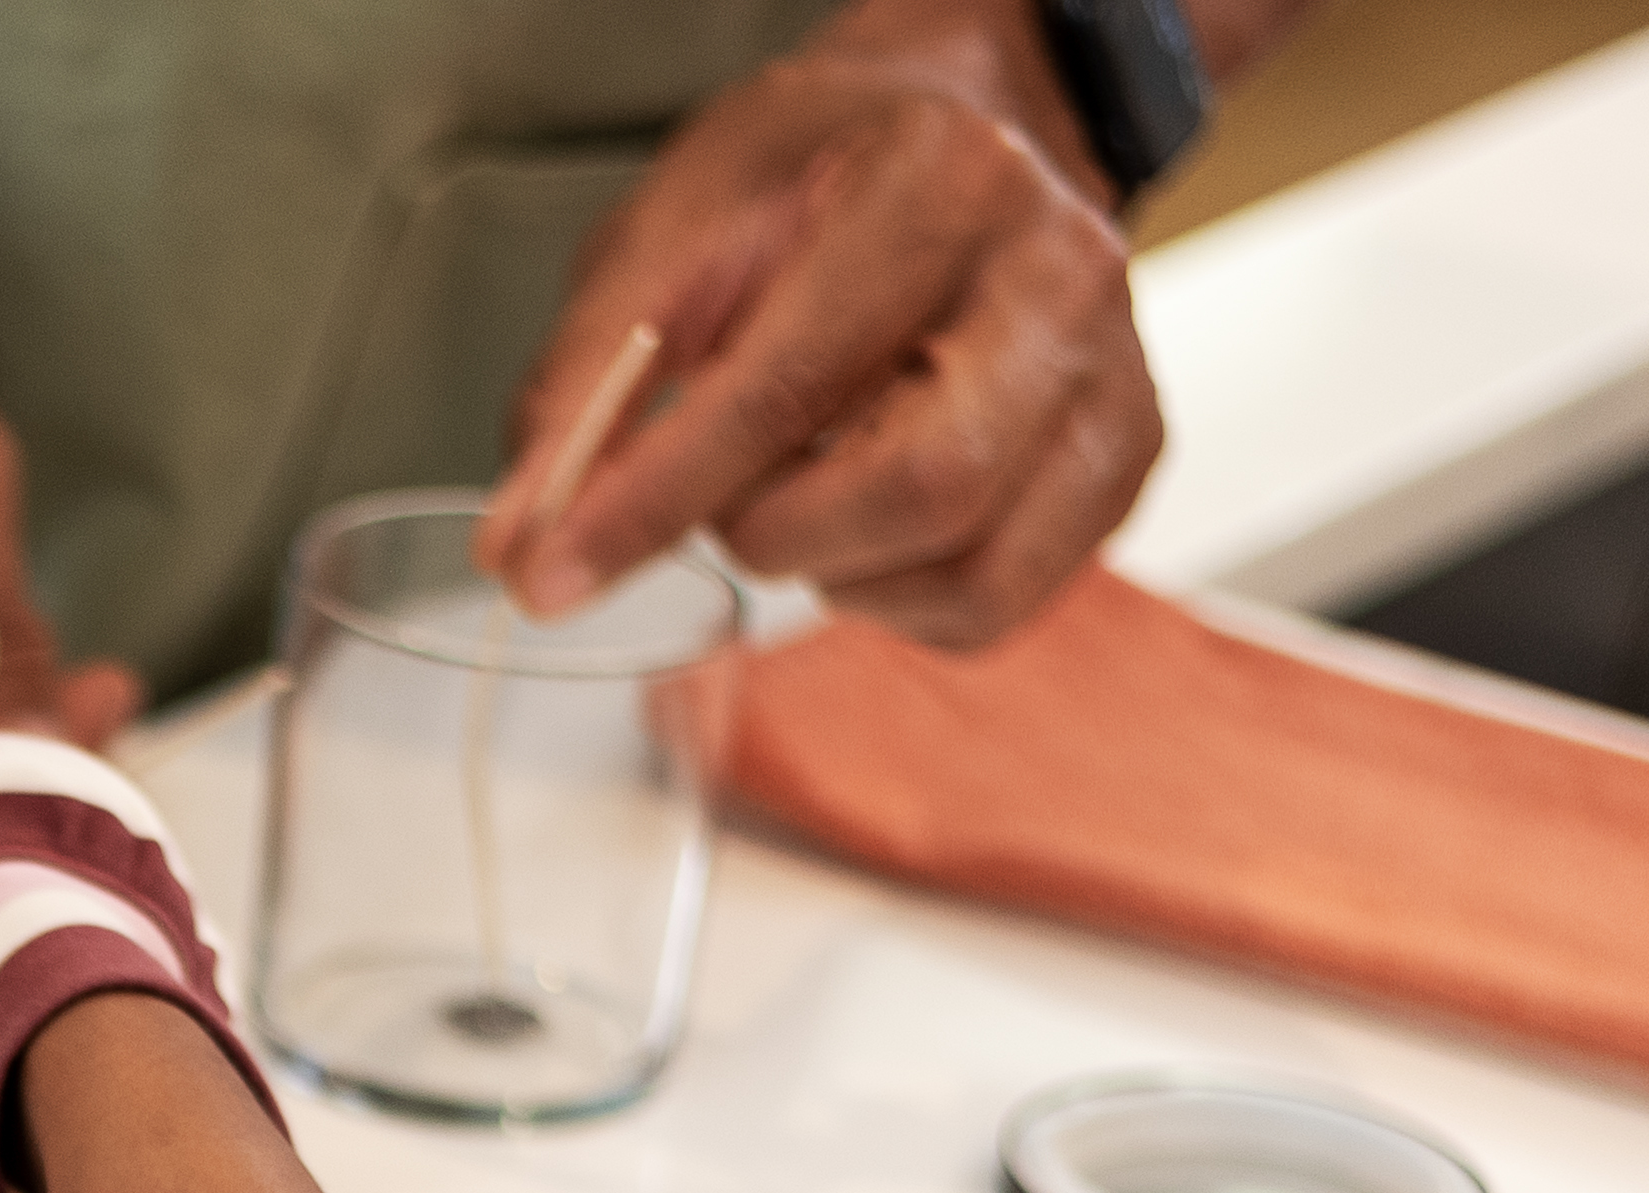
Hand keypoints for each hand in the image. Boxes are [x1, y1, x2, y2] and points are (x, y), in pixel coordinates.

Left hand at [477, 0, 1160, 650]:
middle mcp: (1058, 275)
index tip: (553, 572)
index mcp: (947, 182)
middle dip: (774, 531)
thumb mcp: (679, 228)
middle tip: (725, 495)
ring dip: (833, 569)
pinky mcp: (1125, 457)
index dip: (657, 497)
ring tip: (799, 487)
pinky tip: (864, 522)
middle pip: (919, 486)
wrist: (971, 132)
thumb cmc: (827, 174)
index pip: (789, 383)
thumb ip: (590, 380)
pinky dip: (894, 600)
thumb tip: (524, 538)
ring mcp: (1110, 374)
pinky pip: (993, 603)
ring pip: (963, 564)